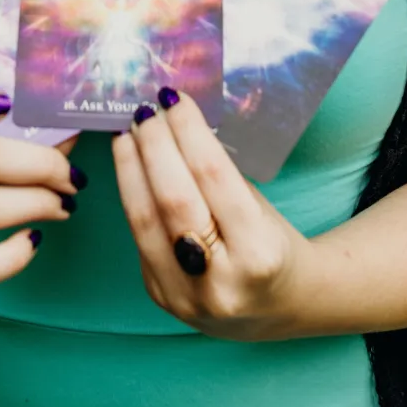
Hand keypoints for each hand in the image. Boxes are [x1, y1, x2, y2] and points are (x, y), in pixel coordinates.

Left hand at [113, 89, 312, 341]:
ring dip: (130, 167)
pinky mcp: (160, 297)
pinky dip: (132, 194)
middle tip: (145, 110)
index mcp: (259, 253)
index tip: (173, 99)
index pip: (213, 177)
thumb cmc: (273, 244)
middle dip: (154, 145)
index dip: (188, 132)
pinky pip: (139, 236)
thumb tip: (173, 123)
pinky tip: (130, 167)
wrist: (279, 307)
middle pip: (173, 198)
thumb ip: (218, 177)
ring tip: (127, 132)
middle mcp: (220, 281)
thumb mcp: (260, 208)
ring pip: (144, 219)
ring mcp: (184, 296)